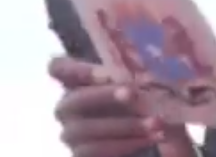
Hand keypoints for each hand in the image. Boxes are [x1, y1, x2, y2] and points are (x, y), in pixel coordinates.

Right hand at [49, 56, 190, 156]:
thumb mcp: (143, 84)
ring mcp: (71, 133)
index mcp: (80, 80)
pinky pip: (95, 151)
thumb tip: (145, 72)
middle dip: (104, 96)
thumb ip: (136, 74)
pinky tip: (151, 137)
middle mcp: (68, 105)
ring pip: (87, 129)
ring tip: (156, 122)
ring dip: (125, 125)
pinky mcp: (80, 154)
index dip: (76, 68)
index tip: (105, 71)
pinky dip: (126, 144)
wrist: (151, 134)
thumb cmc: (145, 100)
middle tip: (133, 93)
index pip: (59, 68)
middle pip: (74, 100)